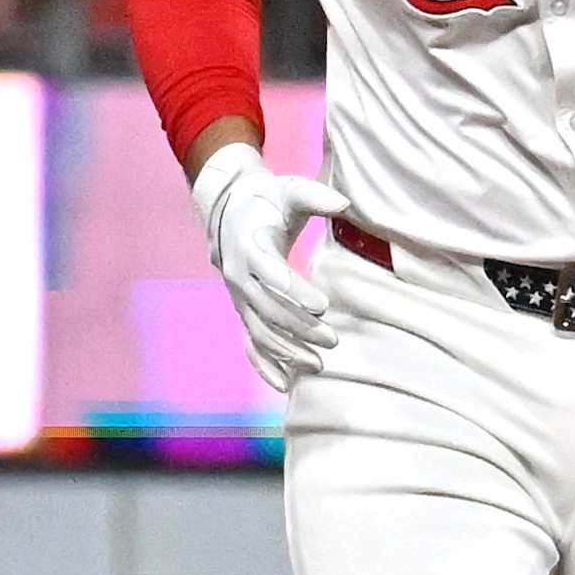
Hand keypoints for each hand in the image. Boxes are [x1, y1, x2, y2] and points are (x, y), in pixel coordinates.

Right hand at [191, 143, 349, 391]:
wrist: (230, 214)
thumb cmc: (267, 200)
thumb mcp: (289, 190)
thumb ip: (315, 196)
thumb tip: (345, 203)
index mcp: (250, 246)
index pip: (271, 273)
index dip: (294, 291)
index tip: (323, 306)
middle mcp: (239, 276)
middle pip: (267, 309)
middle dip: (299, 328)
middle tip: (333, 339)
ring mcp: (240, 299)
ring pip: (260, 331)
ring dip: (287, 351)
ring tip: (318, 364)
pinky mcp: (244, 312)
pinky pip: (250, 343)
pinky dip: (265, 365)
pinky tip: (284, 385)